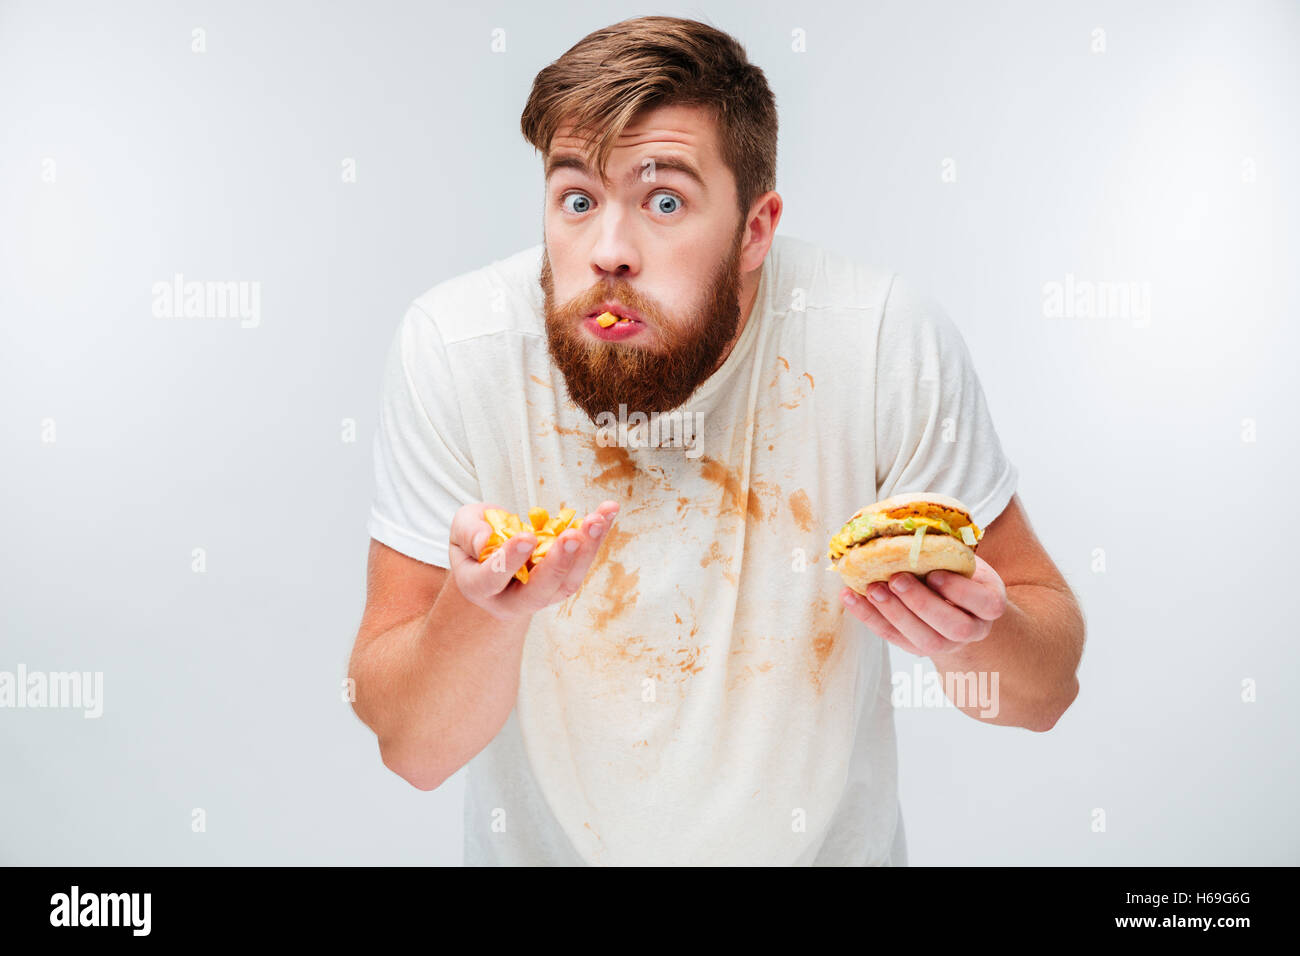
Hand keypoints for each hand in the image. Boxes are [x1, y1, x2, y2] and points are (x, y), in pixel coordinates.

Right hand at [449, 499, 619, 621]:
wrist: (495, 553)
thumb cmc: (475, 538)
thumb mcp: (462, 527)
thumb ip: (469, 532)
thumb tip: (486, 539)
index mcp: (478, 587)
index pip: (491, 579)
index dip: (509, 560)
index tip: (527, 537)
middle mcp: (511, 600)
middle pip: (538, 592)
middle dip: (557, 564)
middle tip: (572, 536)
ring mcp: (542, 595)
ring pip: (567, 582)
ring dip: (586, 550)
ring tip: (597, 518)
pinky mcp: (563, 583)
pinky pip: (582, 564)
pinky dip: (596, 538)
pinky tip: (608, 512)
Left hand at [839, 553, 1006, 656]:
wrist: (954, 602)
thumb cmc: (956, 569)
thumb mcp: (962, 557)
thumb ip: (947, 547)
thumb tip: (908, 522)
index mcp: (990, 604)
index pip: (985, 603)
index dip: (959, 591)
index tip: (934, 573)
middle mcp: (974, 630)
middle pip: (955, 628)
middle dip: (922, 604)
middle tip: (896, 579)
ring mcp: (947, 644)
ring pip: (925, 641)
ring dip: (894, 614)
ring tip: (871, 589)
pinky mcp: (918, 649)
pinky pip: (894, 638)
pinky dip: (870, 618)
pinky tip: (850, 597)